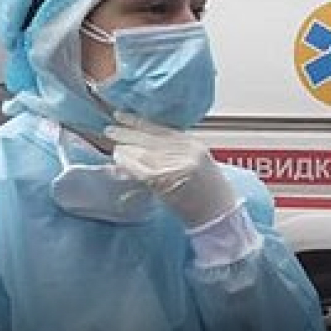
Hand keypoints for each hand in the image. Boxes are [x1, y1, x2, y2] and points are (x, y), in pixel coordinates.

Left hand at [104, 111, 238, 228]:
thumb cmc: (206, 195)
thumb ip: (171, 155)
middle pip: (152, 139)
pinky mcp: (172, 180)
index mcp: (193, 145)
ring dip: (127, 152)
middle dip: (129, 134)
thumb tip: (139, 150)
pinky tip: (120, 163)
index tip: (121, 116)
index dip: (139, 123)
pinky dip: (131, 166)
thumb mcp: (194, 166)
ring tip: (114, 149)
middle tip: (110, 131)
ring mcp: (181, 165)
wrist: (220, 215)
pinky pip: (145, 171)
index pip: (161, 129)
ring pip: (146, 154)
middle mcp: (188, 151)